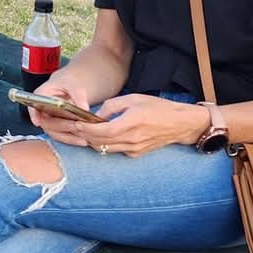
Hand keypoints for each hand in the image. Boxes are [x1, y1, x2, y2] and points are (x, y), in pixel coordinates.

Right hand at [26, 72, 97, 147]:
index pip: (33, 106)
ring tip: (83, 139)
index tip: (38, 122)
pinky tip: (83, 140)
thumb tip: (84, 108)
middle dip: (62, 126)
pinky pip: (61, 136)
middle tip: (76, 126)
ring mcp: (48, 120)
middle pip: (47, 123)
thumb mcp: (73, 85)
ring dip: (68, 137)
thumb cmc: (67, 84)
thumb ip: (78, 95)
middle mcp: (42, 110)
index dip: (34, 115)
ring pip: (54, 132)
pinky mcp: (56, 127)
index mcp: (42, 95)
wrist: (68, 87)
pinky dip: (71, 139)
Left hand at [86, 95, 208, 156]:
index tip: (76, 123)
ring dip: (93, 142)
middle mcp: (132, 139)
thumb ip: (112, 106)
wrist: (179, 124)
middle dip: (85, 135)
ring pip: (106, 149)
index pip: (103, 131)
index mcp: (132, 122)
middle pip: (101, 142)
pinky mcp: (136, 154)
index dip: (86, 129)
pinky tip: (101, 136)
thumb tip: (96, 115)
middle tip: (74, 127)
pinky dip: (105, 144)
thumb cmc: (157, 107)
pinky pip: (115, 150)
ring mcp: (134, 148)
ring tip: (84, 132)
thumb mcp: (134, 98)